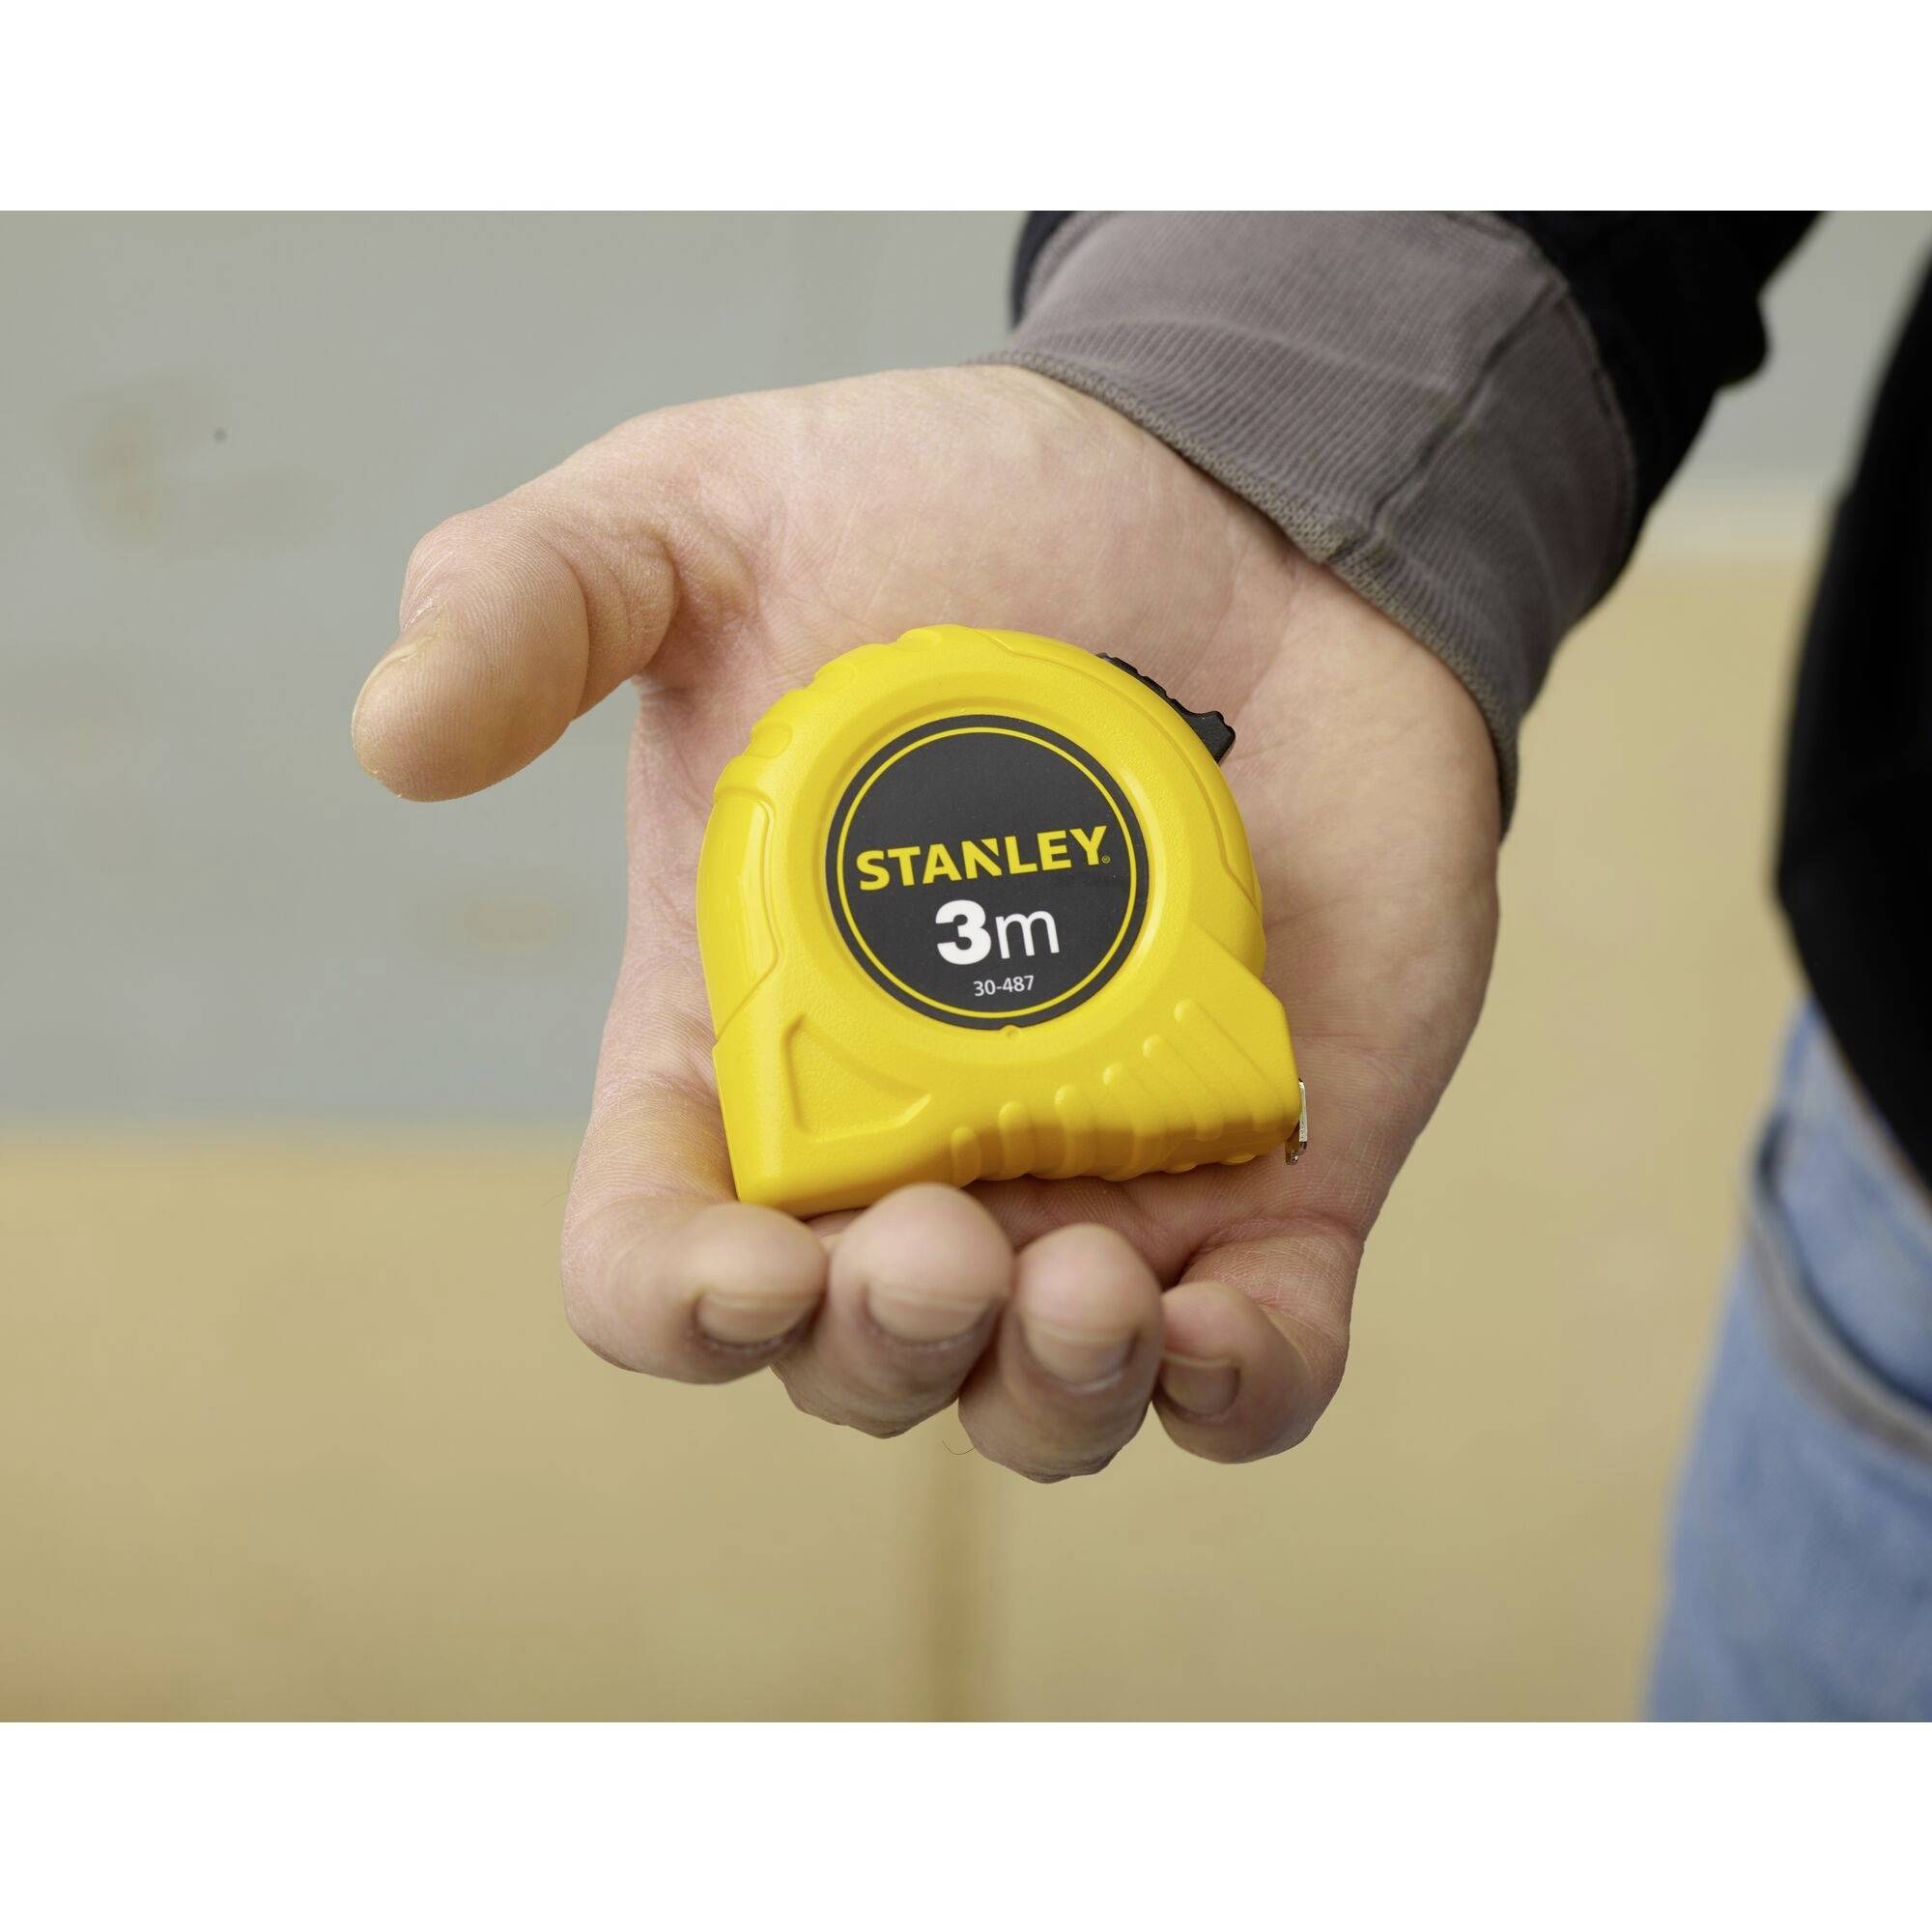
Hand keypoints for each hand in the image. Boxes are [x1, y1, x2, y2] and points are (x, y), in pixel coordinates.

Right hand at [353, 367, 1499, 1478]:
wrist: (1235, 503)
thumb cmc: (961, 513)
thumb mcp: (711, 515)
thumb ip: (537, 599)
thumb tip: (392, 737)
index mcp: (754, 1036)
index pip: (659, 1248)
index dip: (673, 1303)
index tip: (740, 1272)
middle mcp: (914, 1140)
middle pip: (851, 1358)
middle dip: (875, 1350)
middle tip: (935, 1242)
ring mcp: (1097, 1170)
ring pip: (1040, 1399)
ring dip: (1043, 1400)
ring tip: (1077, 1292)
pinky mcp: (1273, 1168)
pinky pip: (1258, 1370)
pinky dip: (1237, 1397)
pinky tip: (1220, 1341)